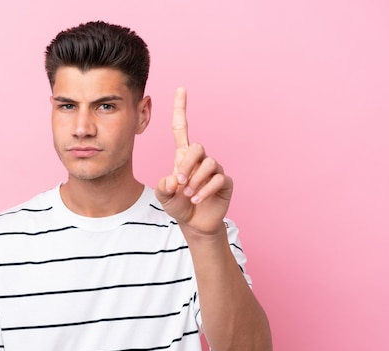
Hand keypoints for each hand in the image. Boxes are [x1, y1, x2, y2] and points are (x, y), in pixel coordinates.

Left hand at [155, 87, 232, 235]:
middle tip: (180, 183)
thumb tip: (173, 179)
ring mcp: (214, 169)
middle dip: (187, 165)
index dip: (180, 109)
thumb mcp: (164, 196)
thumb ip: (164, 187)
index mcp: (183, 156)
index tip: (181, 89)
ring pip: (208, 163)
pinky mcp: (225, 182)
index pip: (182, 128)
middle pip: (197, 146)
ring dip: (196, 180)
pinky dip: (205, 190)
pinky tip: (197, 199)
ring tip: (189, 194)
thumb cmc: (178, 205)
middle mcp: (200, 159)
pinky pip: (218, 179)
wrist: (194, 223)